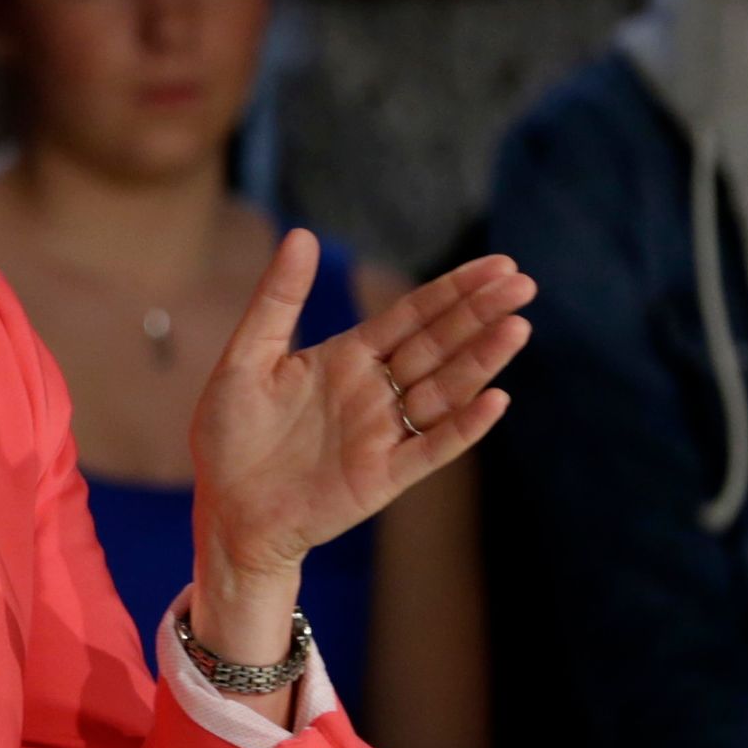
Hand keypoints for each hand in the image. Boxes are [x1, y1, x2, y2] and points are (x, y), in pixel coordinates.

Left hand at [192, 235, 532, 598]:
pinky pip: (431, 447)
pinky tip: (495, 400)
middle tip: (522, 283)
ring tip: (517, 327)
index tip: (498, 265)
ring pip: (444, 390)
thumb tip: (302, 234)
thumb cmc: (228, 435)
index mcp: (347, 357)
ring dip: (480, 360)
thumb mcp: (246, 357)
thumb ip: (278, 299)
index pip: (412, 315)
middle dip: (479, 314)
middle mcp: (374, 391)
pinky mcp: (384, 477)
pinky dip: (463, 426)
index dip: (453, 290)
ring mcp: (383, 434)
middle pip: (437, 345)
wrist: (225, 512)